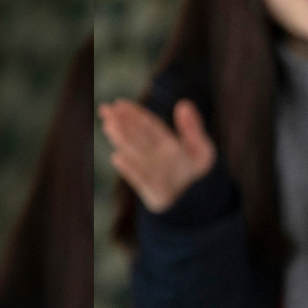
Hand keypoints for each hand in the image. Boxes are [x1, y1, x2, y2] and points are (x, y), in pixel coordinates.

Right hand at [99, 99, 215, 213]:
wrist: (201, 204)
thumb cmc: (200, 174)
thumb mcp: (202, 149)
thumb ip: (192, 128)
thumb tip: (184, 103)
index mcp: (168, 144)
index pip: (149, 126)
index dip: (135, 114)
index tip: (120, 103)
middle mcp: (156, 157)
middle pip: (137, 137)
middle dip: (122, 123)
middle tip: (105, 109)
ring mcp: (153, 172)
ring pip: (135, 153)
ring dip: (122, 140)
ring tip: (108, 125)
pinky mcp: (153, 192)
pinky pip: (142, 178)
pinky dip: (131, 169)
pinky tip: (117, 158)